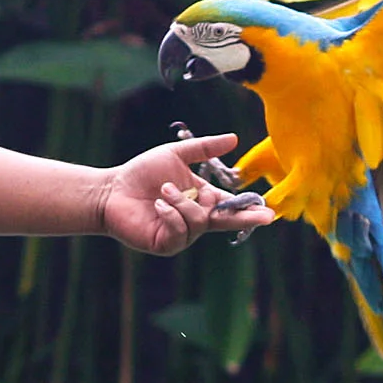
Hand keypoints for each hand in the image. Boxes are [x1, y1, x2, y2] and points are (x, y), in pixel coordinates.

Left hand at [98, 131, 274, 255]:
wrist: (112, 189)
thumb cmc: (141, 173)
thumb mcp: (175, 155)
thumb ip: (205, 148)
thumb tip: (235, 138)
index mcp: (202, 200)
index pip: (230, 206)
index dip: (249, 210)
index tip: (269, 212)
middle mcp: (196, 219)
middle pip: (225, 220)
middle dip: (243, 217)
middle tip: (264, 218)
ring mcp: (181, 234)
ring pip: (198, 221)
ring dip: (181, 202)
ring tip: (162, 191)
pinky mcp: (165, 244)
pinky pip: (179, 231)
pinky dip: (170, 214)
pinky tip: (157, 205)